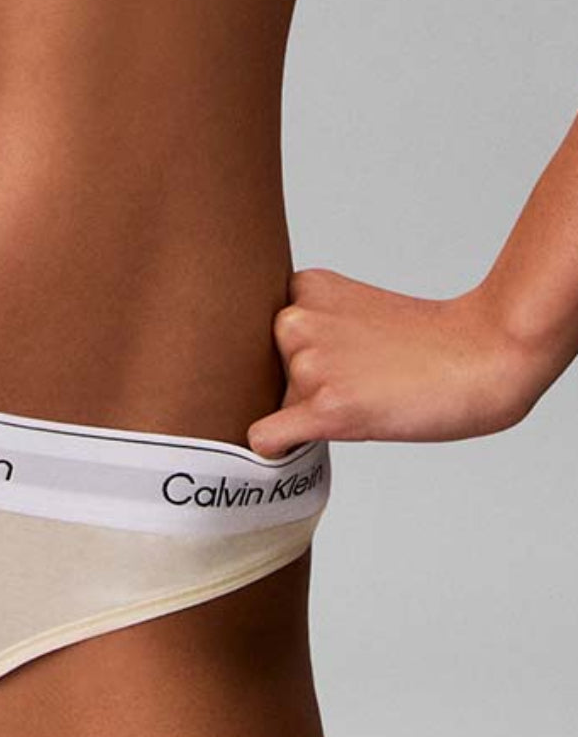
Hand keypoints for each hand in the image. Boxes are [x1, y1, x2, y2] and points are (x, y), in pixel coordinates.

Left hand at [246, 269, 543, 457]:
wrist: (483, 357)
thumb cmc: (421, 342)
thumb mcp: (352, 309)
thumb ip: (306, 326)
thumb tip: (253, 374)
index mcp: (304, 288)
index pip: (258, 332)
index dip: (286, 352)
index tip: (323, 357)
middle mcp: (297, 321)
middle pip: (260, 369)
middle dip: (292, 381)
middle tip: (349, 380)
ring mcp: (309, 365)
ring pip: (271, 403)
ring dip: (302, 410)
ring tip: (359, 398)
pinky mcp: (326, 407)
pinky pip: (266, 438)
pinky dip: (276, 448)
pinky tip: (295, 445)